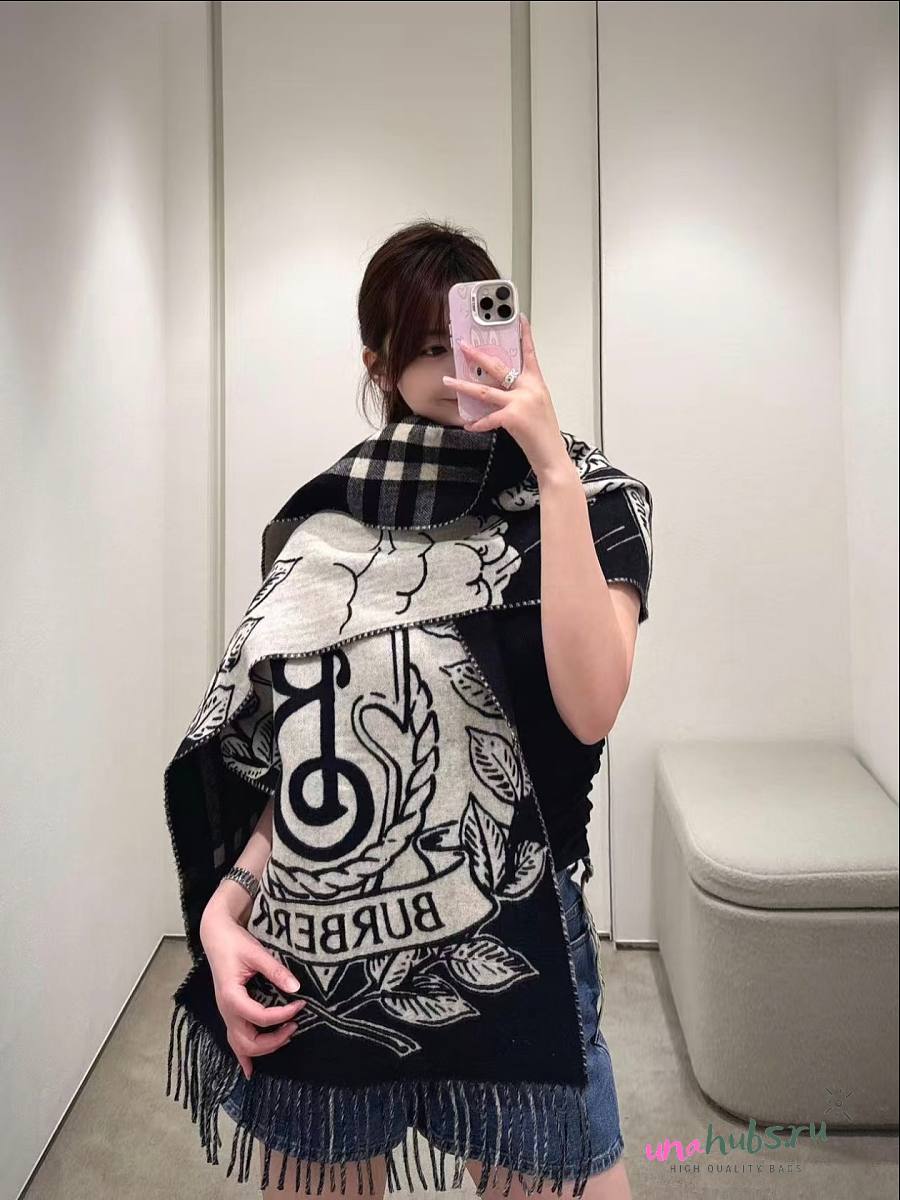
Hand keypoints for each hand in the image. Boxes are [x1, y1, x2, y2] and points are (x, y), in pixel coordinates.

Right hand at [200, 897, 306, 1080]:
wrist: (216, 936)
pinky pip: (234, 1041)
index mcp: (231, 997)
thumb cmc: (234, 943)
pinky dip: (243, 1057)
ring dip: (264, 1047)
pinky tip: (250, 1071)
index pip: (261, 1017)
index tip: (301, 1004)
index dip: (284, 1014)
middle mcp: (226, 1011)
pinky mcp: (229, 1013)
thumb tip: (297, 987)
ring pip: (241, 1046)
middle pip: (249, 1042)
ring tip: (286, 1037)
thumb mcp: (256, 953)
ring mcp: (226, 1014)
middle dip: (275, 1040)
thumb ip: (276, 971)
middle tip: (296, 1025)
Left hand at [442, 314, 571, 480]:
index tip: (520, 319)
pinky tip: (468, 425)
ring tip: (448, 381)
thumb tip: (502, 391)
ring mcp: (521, 402)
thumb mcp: (538, 408)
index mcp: (536, 384)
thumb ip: (522, 396)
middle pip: (498, 367)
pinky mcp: (514, 417)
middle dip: (477, 355)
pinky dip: (477, 423)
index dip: (525, 335)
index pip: (530, 354)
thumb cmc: (544, 436)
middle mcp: (529, 389)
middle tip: (463, 346)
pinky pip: (488, 418)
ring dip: (463, 386)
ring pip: (485, 391)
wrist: (553, 457)